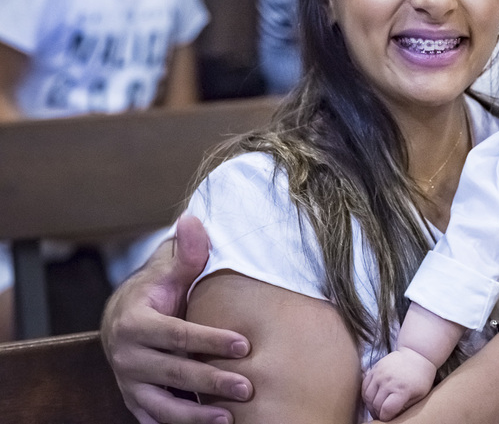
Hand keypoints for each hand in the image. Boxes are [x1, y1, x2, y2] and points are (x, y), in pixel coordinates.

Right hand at [101, 215, 253, 423]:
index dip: (210, 340)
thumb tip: (194, 220)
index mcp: (135, 323)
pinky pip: (155, 419)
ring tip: (230, 418)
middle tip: (248, 387)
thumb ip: (186, 252)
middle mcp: (127, 357)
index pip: (177, 335)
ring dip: (196, 415)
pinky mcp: (135, 401)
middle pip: (174, 372)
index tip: (244, 345)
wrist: (124, 318)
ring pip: (163, 405)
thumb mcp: (169, 269)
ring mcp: (129, 383)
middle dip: (212, 380)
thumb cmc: (158, 291)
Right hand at [362, 348, 435, 420]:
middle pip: (376, 405)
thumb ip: (406, 408)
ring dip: (370, 405)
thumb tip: (393, 418)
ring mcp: (380, 374)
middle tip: (383, 415)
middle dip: (378, 413)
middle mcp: (389, 381)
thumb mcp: (419, 395)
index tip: (388, 419)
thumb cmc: (421, 377)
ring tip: (377, 407)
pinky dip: (367, 394)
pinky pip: (364, 386)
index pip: (386, 410)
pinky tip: (373, 398)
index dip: (385, 418)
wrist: (417, 354)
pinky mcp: (375, 368)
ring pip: (368, 397)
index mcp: (402, 389)